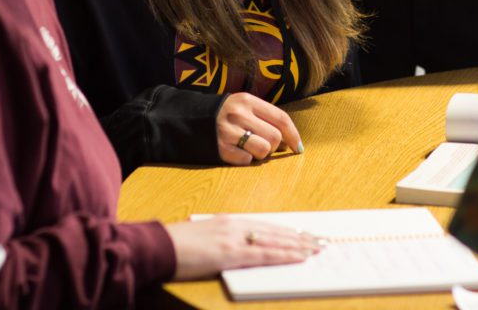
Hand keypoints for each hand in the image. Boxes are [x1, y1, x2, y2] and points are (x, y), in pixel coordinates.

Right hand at [165, 215, 323, 279]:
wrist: (158, 247)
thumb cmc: (176, 246)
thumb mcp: (204, 238)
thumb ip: (223, 240)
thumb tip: (240, 248)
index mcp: (228, 222)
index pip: (265, 226)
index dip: (286, 231)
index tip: (303, 235)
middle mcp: (235, 226)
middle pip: (274, 231)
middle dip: (299, 237)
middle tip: (319, 241)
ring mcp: (234, 238)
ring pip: (274, 241)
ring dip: (298, 246)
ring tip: (316, 249)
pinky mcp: (230, 253)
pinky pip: (264, 254)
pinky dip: (284, 255)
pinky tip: (298, 256)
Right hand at [215, 93, 302, 164]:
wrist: (186, 120)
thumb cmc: (222, 115)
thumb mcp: (242, 106)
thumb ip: (264, 118)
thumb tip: (288, 141)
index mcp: (247, 100)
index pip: (281, 118)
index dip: (294, 135)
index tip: (298, 147)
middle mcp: (238, 114)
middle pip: (275, 137)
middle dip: (274, 146)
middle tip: (264, 146)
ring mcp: (228, 131)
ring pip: (264, 149)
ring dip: (261, 154)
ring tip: (249, 148)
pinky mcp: (220, 148)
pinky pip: (246, 160)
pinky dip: (245, 159)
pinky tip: (234, 151)